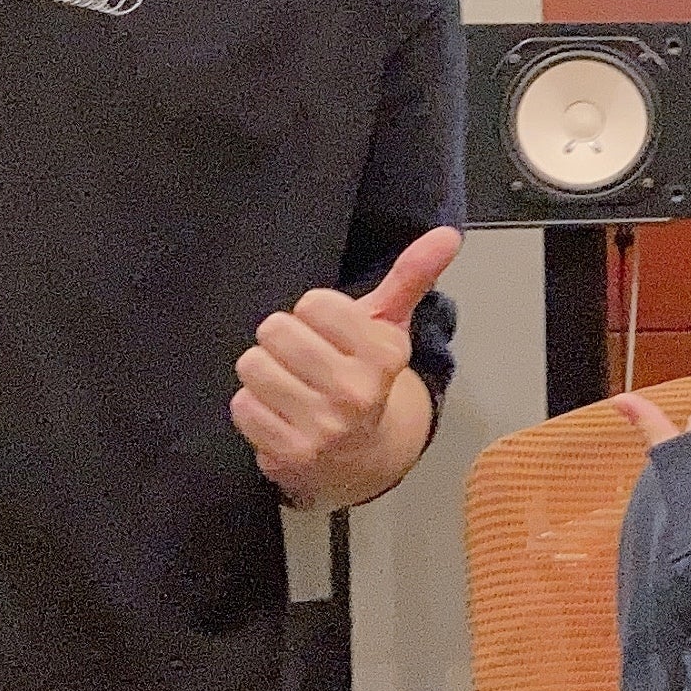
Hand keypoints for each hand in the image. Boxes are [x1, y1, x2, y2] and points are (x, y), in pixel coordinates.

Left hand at [232, 227, 459, 508]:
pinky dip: (254, 408)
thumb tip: (447, 234)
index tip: (329, 336)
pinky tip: (280, 415)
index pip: (312, 303)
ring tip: (290, 387)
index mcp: (384, 354)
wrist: (362, 456)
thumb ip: (411, 275)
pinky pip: (243, 406)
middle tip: (304, 362)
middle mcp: (358, 392)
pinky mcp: (292, 454)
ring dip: (264, 374)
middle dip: (282, 342)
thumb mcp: (389, 326)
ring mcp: (325, 427)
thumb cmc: (366, 377)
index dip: (313, 315)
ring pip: (253, 366)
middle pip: (275, 330)